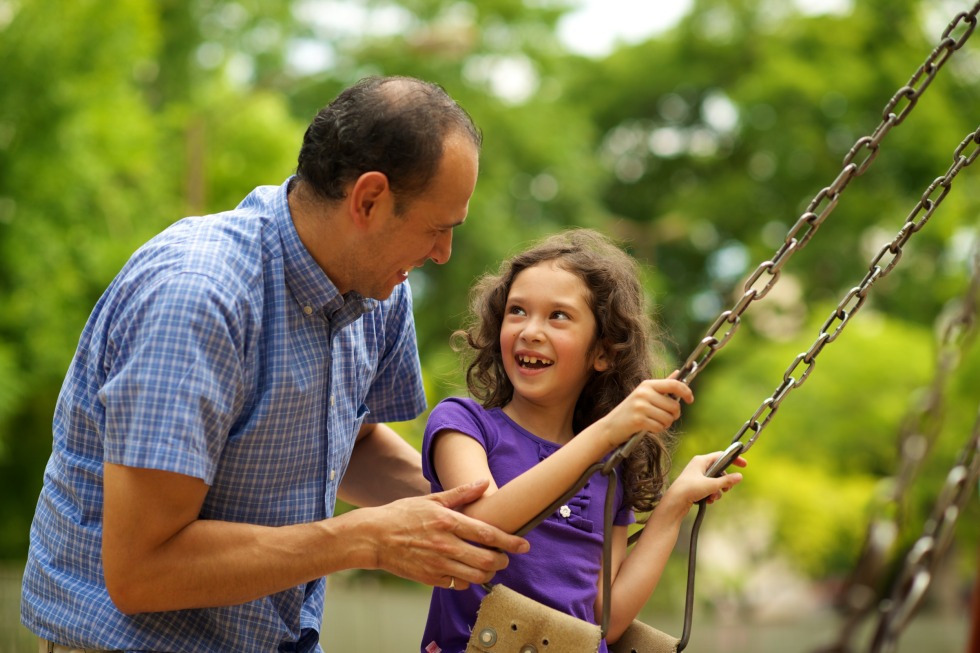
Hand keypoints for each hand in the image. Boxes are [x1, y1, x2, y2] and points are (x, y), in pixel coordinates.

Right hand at [369, 479, 529, 590]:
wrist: (374, 537)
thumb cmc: (402, 515)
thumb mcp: (431, 499)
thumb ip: (461, 493)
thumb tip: (483, 483)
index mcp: (448, 522)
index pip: (487, 534)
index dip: (510, 541)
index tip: (524, 545)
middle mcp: (445, 545)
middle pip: (486, 560)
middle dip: (502, 561)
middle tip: (505, 558)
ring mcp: (438, 564)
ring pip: (475, 576)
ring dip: (488, 573)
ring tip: (488, 566)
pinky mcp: (430, 579)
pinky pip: (457, 584)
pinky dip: (466, 580)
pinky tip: (465, 572)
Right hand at [598, 373, 693, 446]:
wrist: (611, 426)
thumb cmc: (631, 411)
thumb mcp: (645, 395)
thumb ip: (663, 386)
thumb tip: (678, 373)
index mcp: (647, 385)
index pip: (673, 384)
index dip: (686, 391)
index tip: (690, 400)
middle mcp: (644, 393)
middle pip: (674, 406)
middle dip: (674, 415)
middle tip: (665, 417)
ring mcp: (640, 406)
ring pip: (668, 418)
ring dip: (665, 424)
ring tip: (654, 422)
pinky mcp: (638, 420)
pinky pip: (660, 427)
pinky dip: (658, 430)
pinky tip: (649, 428)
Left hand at [663, 452, 745, 513]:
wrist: (674, 502)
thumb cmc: (689, 489)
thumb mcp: (711, 485)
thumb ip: (726, 481)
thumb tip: (740, 476)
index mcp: (701, 460)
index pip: (721, 456)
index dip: (734, 459)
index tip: (744, 465)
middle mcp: (699, 466)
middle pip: (719, 471)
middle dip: (724, 482)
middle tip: (726, 489)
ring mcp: (697, 476)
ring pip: (715, 481)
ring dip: (717, 491)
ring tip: (712, 497)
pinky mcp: (695, 486)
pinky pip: (709, 488)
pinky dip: (711, 494)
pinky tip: (708, 501)